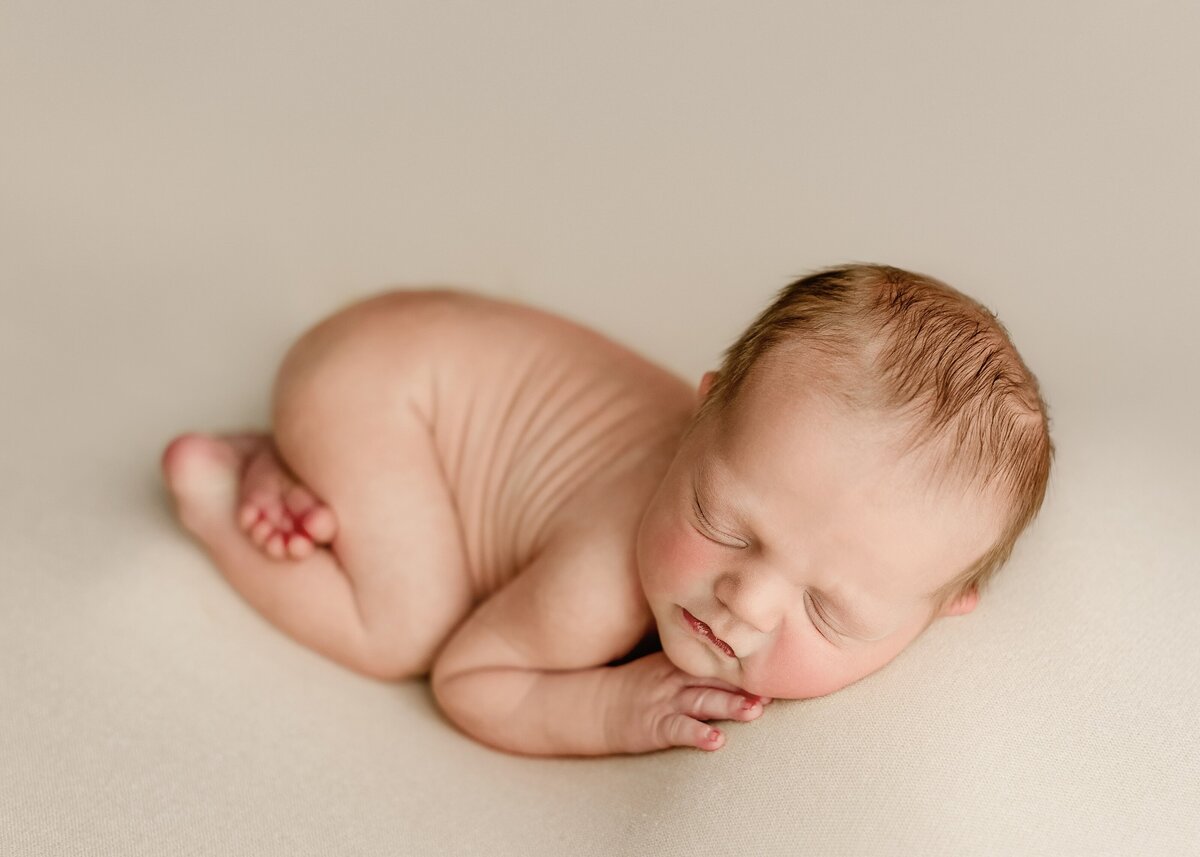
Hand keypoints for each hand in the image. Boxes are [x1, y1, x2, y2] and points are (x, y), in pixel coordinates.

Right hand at [606, 652, 771, 753]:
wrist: (596, 705)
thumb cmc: (638, 687)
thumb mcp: (665, 665)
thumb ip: (697, 663)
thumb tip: (740, 664)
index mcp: (680, 662)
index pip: (716, 660)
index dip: (745, 666)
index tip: (775, 668)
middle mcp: (675, 678)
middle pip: (715, 678)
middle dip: (745, 684)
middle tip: (775, 688)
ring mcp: (664, 702)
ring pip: (702, 701)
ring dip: (729, 706)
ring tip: (755, 711)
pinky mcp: (654, 727)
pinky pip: (678, 730)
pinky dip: (697, 735)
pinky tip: (716, 742)